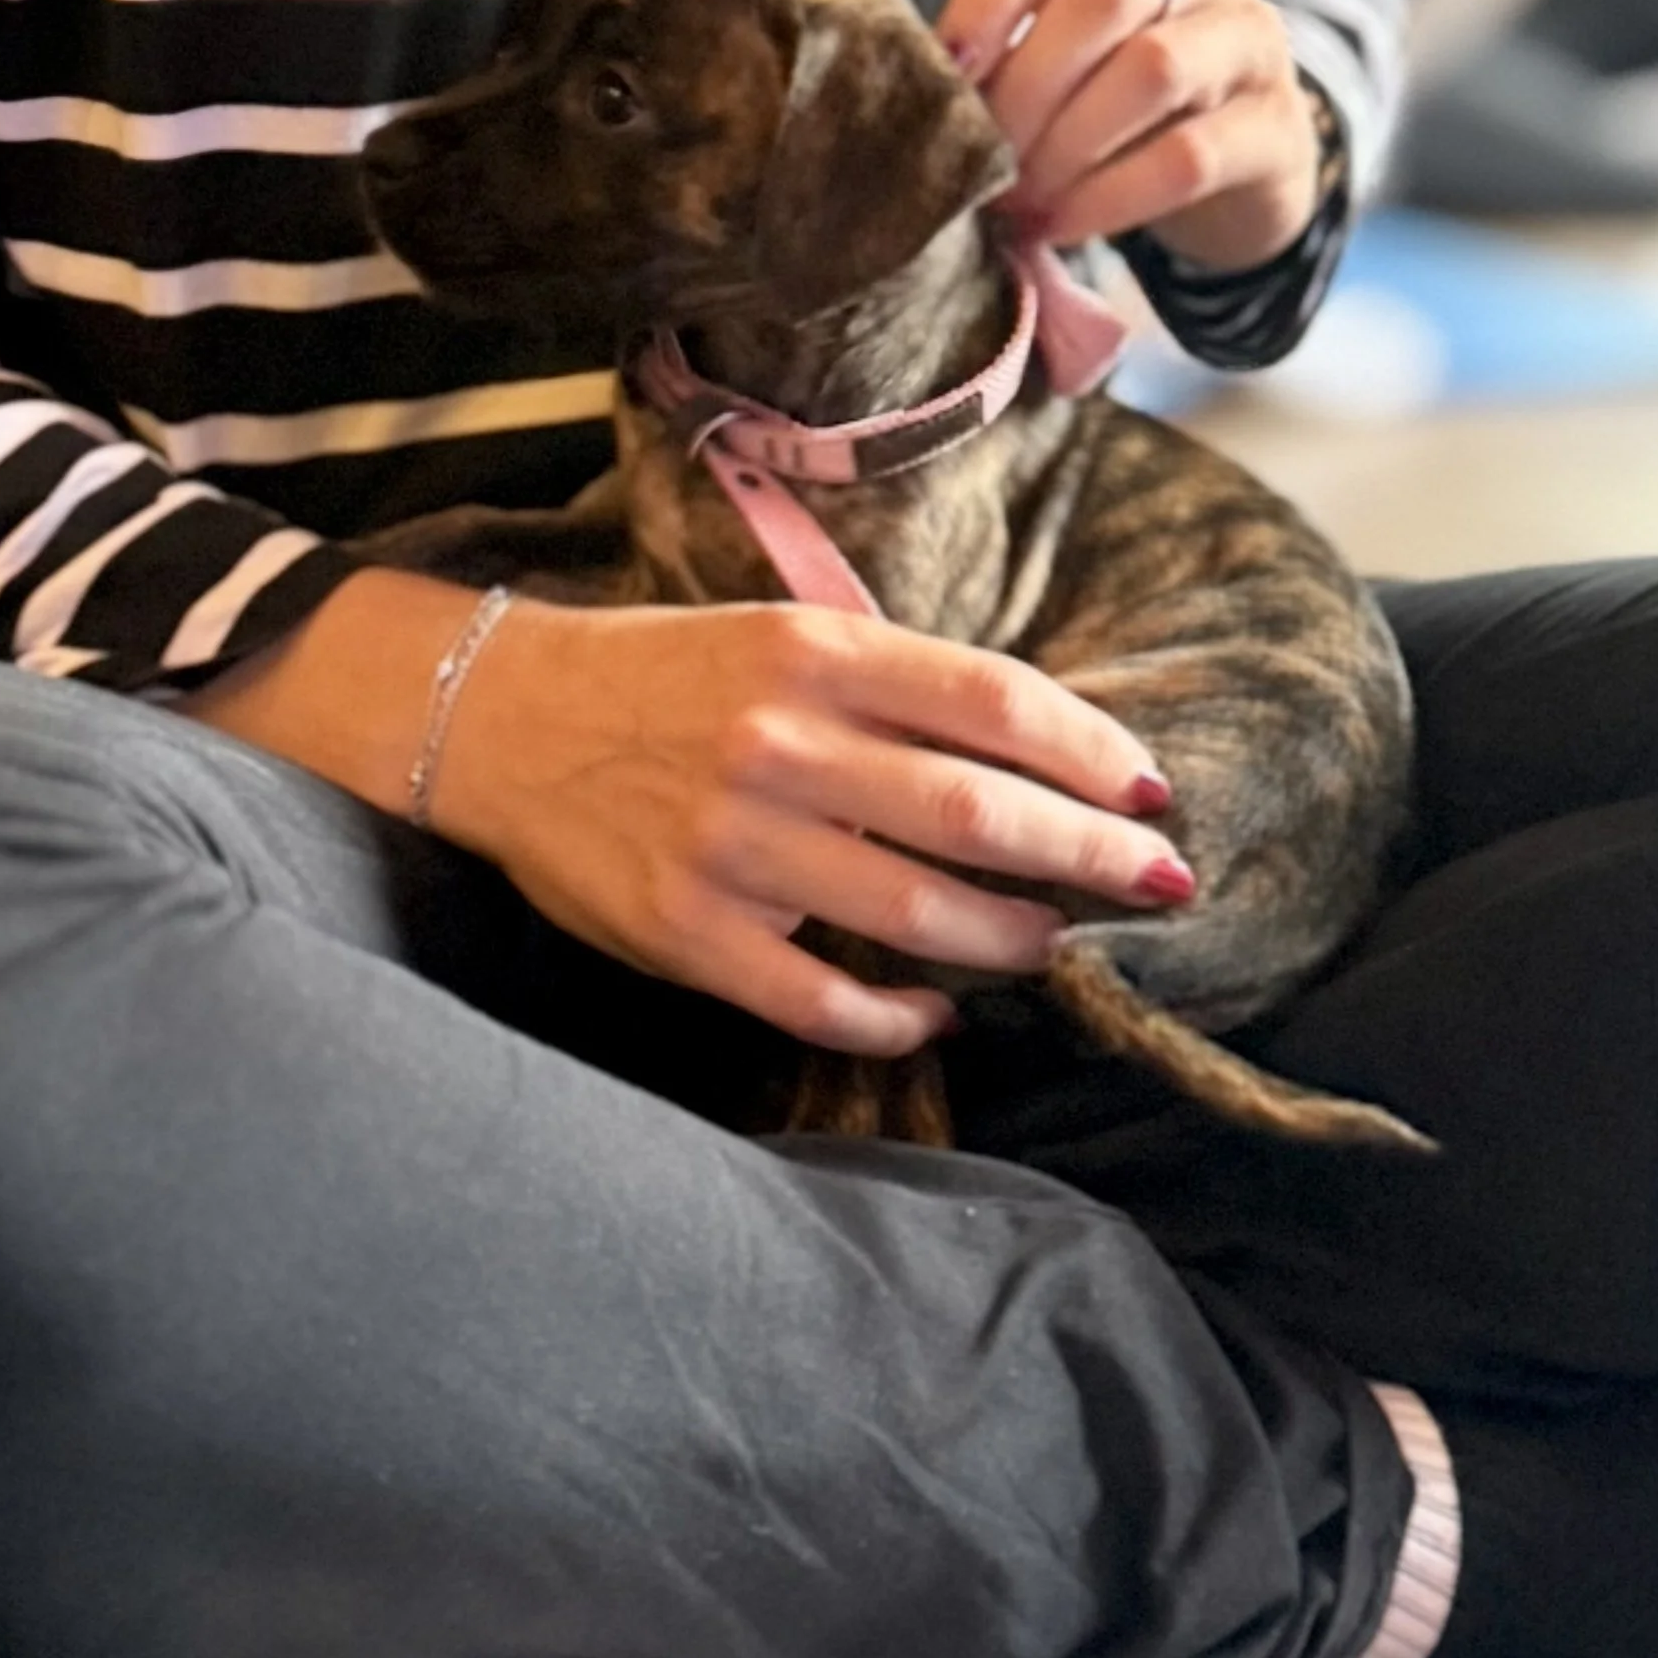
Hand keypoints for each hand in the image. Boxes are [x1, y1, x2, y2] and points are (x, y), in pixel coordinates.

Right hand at [424, 598, 1188, 1054]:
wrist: (499, 720)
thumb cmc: (665, 679)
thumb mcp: (781, 638)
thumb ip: (896, 687)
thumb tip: (1041, 755)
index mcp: (814, 653)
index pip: (994, 702)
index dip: (1092, 754)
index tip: (1152, 791)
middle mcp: (782, 746)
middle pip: (981, 814)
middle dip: (1093, 857)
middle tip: (1159, 884)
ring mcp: (734, 846)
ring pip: (919, 914)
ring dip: (1013, 940)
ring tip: (1054, 945)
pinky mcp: (689, 933)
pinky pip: (822, 1000)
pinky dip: (899, 1018)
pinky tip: (937, 1012)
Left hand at [938, 0, 1330, 273]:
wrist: (1240, 170)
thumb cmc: (1119, 104)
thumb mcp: (1065, 58)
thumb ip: (1005, 54)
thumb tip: (917, 94)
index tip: (944, 75)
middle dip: (1025, 85)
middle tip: (980, 159)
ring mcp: (1253, 38)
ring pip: (1153, 69)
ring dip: (1066, 145)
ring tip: (1018, 201)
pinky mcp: (1278, 126)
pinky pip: (1188, 157)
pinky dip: (1110, 197)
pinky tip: (1063, 226)